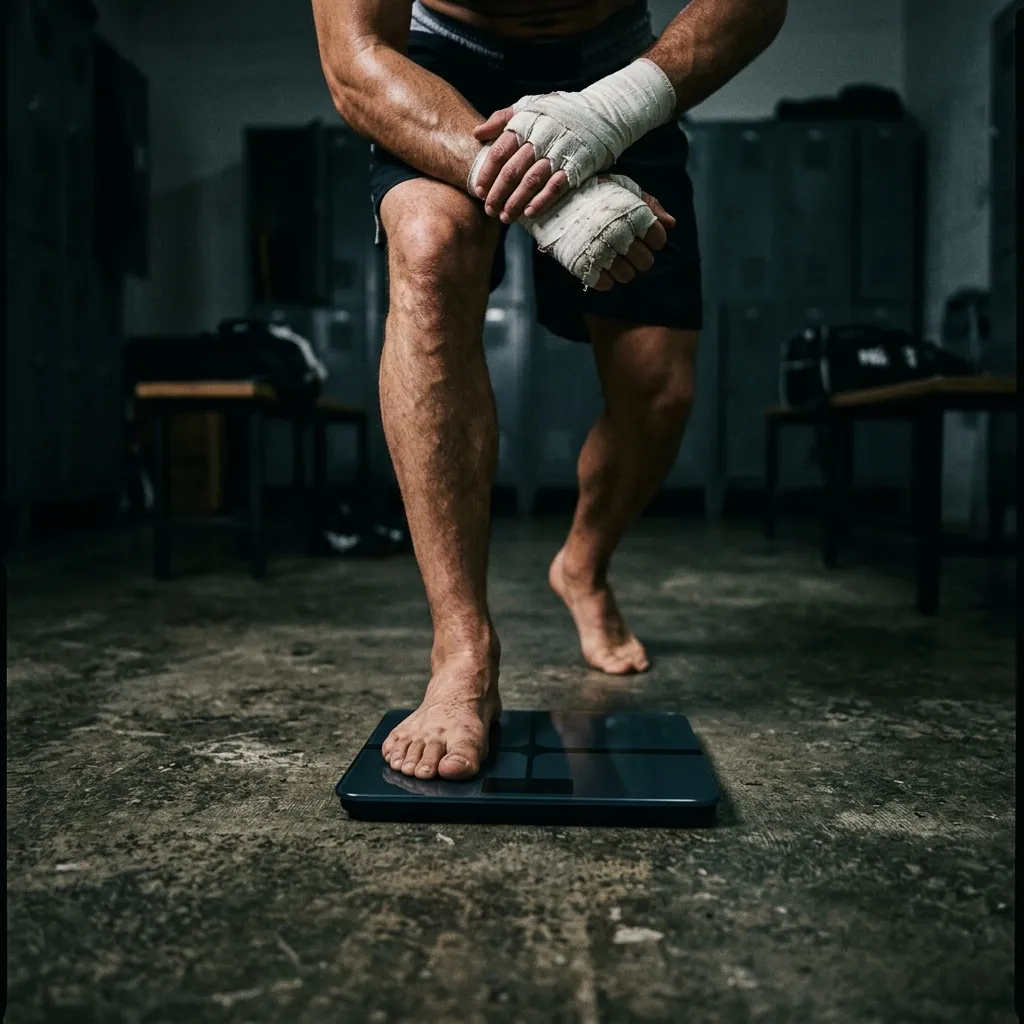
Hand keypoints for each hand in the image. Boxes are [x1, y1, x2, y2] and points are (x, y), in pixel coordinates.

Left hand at [470, 60, 676, 222]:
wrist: (602, 113)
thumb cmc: (560, 112)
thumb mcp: (530, 105)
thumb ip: (502, 118)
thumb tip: (477, 134)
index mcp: (526, 123)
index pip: (499, 151)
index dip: (487, 173)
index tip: (478, 190)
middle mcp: (541, 138)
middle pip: (512, 170)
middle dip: (498, 193)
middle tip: (489, 210)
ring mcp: (559, 153)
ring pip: (531, 181)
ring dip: (516, 202)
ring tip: (505, 216)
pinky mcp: (575, 166)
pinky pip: (555, 187)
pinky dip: (541, 201)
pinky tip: (529, 213)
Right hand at [589, 185, 674, 291]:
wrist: (553, 198)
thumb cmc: (593, 192)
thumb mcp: (623, 188)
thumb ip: (649, 205)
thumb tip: (671, 224)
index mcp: (632, 214)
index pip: (658, 239)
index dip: (653, 239)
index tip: (641, 234)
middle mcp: (618, 234)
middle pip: (645, 262)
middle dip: (640, 257)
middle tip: (627, 249)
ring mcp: (600, 251)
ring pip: (627, 276)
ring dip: (622, 269)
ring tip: (612, 257)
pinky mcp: (582, 265)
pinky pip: (605, 284)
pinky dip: (605, 278)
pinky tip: (599, 265)